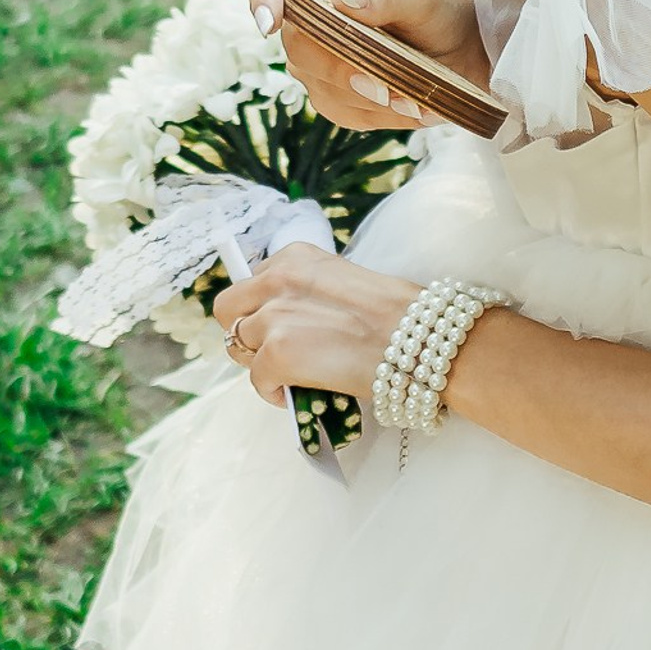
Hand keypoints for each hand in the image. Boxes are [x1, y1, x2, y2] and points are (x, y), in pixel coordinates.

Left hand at [215, 244, 416, 408]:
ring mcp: (275, 317)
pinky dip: (273, 391)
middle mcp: (278, 280)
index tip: (276, 324)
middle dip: (244, 331)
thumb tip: (293, 321)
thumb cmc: (399, 315)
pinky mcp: (278, 354)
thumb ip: (310, 292)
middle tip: (271, 351)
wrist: (422, 339)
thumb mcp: (347, 282)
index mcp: (297, 257)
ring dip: (260, 363)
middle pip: (229, 310)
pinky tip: (296, 392)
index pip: (251, 281)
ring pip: (240, 345)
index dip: (260, 307)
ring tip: (291, 375)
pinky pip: (256, 379)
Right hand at [248, 0, 486, 128]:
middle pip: (296, 45)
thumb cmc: (441, 11)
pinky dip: (378, 114)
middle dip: (339, 68)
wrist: (465, 52)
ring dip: (366, 97)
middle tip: (384, 85)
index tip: (270, 25)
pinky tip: (413, 108)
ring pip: (317, 85)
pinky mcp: (336, 97)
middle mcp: (312, 19)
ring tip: (415, 98)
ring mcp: (319, 61)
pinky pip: (341, 112)